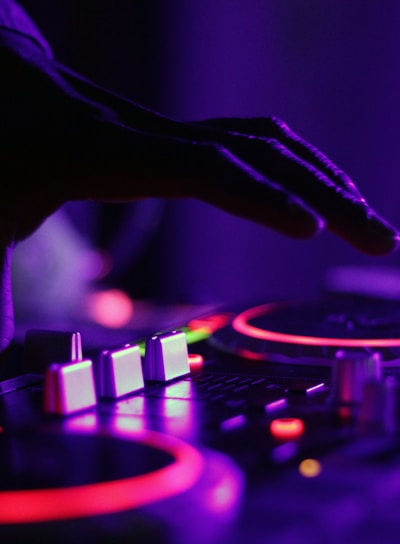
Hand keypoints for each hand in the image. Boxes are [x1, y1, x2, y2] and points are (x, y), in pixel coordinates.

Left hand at [1, 31, 397, 256]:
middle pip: (257, 152)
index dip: (261, 198)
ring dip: (323, 176)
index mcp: (103, 153)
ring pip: (263, 141)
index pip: (201, 168)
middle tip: (381, 238)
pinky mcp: (176, 135)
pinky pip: (249, 141)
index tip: (313, 231)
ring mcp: (168, 129)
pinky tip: (313, 188)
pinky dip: (293, 166)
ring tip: (365, 216)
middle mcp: (149, 133)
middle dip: (329, 193)